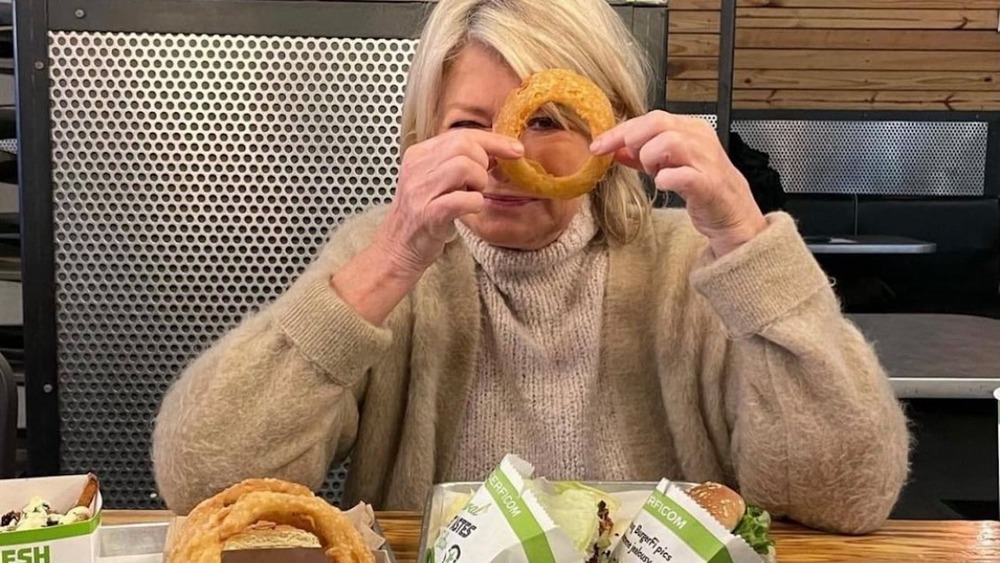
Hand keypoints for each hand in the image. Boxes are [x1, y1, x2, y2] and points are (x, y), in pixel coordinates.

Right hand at [375, 130, 524, 276]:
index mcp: (418, 154)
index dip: (493, 140)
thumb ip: (457, 162)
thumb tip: (496, 150)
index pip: (460, 134)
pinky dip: (474, 203)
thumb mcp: (435, 180)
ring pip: (463, 167)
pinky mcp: (427, 214)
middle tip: (478, 183)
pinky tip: (470, 208)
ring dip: (479, 183)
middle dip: (483, 164)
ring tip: (472, 195)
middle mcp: (416, 168)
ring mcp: (419, 191)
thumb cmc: (423, 215)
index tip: (515, 149)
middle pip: (463, 145)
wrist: (398, 247)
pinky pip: (462, 199)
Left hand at [590, 111, 766, 256]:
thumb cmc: (703, 185)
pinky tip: (662, 184)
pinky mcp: (709, 184)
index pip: (650, 118)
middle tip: (624, 157)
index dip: (620, 131)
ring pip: (669, 142)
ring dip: (650, 157)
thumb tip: (614, 148)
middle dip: (632, 138)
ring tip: (653, 172)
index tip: (597, 146)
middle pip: (658, 122)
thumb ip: (643, 155)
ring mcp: (706, 160)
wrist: (733, 213)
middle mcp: (700, 138)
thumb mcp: (670, 164)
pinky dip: (666, 179)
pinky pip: (682, 175)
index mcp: (690, 128)